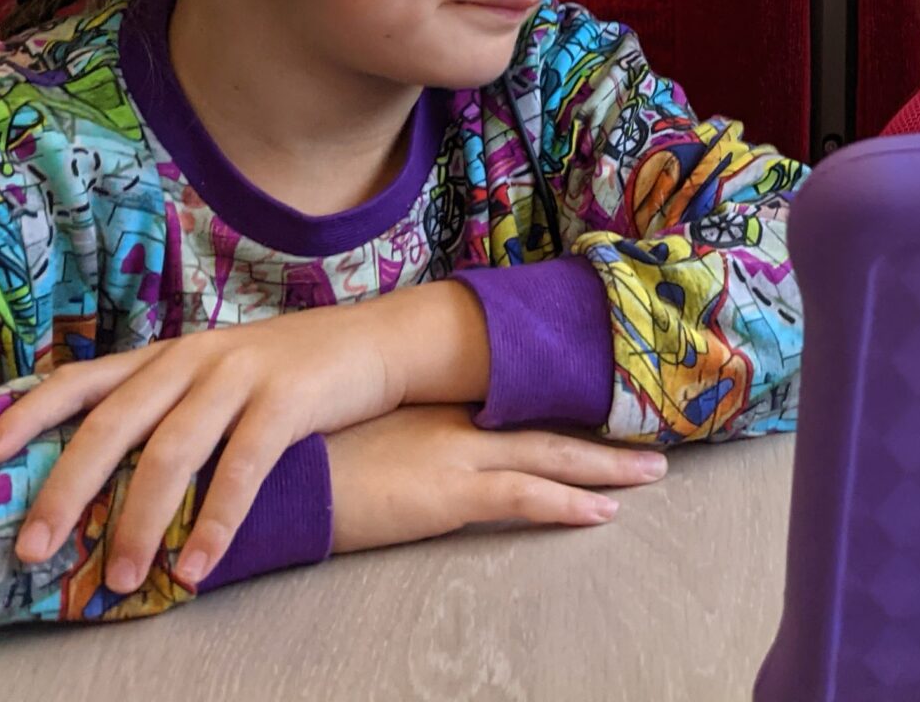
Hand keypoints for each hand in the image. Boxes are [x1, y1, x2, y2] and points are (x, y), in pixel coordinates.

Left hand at [0, 283, 489, 593]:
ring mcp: (242, 373)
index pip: (85, 378)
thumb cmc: (295, 371)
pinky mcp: (288, 397)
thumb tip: (109, 475)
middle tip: (34, 548)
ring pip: (171, 451)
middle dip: (67, 488)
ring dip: (139, 520)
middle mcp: (196, 356)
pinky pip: (241, 467)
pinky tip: (198, 564)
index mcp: (172, 353)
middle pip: (114, 422)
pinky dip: (215, 520)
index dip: (29, 414)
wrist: (383, 341)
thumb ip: (172, 407)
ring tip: (120, 577)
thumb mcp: (222, 375)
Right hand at [327, 406, 666, 555]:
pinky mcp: (449, 494)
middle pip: (546, 428)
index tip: (600, 409)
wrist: (268, 470)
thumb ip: (383, 433)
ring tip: (651, 474)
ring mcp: (456, 456)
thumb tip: (396, 442)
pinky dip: (568, 505)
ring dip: (606, 469)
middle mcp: (455, 424)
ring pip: (552, 458)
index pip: (512, 407)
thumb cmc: (296, 456)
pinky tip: (603, 514)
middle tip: (651, 445)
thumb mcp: (348, 432)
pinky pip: (525, 498)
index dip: (558, 411)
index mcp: (432, 406)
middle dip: (602, 439)